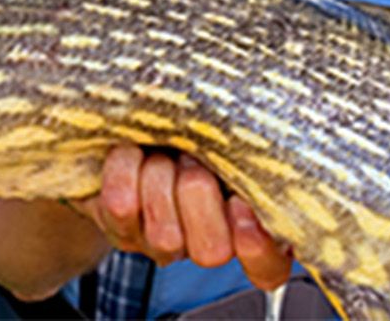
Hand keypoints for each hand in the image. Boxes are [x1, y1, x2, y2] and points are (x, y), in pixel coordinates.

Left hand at [71, 144, 291, 289]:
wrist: (139, 120)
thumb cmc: (196, 125)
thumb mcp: (228, 134)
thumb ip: (248, 151)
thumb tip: (261, 145)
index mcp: (250, 223)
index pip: (269, 269)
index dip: (258, 248)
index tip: (241, 204)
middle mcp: (207, 243)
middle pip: (211, 250)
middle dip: (197, 191)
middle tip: (190, 158)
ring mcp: (162, 244)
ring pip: (164, 235)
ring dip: (161, 177)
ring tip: (160, 151)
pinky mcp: (121, 231)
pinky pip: (122, 208)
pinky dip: (126, 167)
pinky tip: (134, 151)